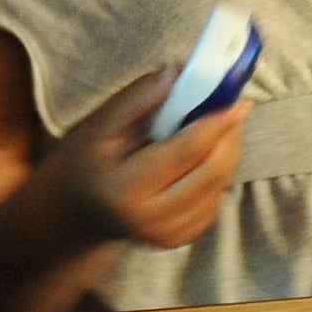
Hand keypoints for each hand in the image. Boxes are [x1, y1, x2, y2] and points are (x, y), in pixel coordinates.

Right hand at [38, 68, 246, 253]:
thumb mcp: (99, 125)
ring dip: (227, 151)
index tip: (234, 98)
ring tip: (217, 124)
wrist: (77, 211)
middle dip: (229, 135)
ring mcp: (168, 235)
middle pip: (211, 172)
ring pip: (220, 186)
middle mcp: (150, 221)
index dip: (214, 123)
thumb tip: (177, 73)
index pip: (184, 153)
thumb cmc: (86, 161)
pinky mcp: (181, 238)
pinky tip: (204, 155)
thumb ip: (137, 98)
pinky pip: (216, 200)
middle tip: (234, 105)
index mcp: (124, 190)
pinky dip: (218, 172)